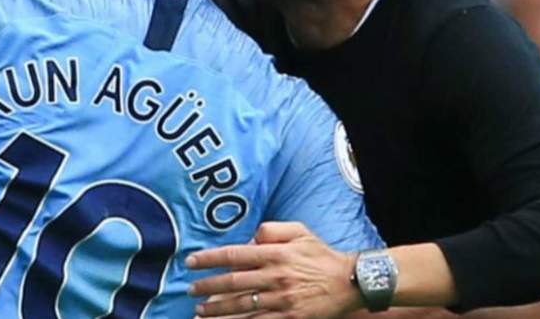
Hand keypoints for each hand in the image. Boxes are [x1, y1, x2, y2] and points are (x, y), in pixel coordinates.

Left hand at [186, 222, 362, 317]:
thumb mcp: (299, 231)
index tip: (191, 261)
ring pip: (240, 306)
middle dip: (207, 286)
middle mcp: (276, 276)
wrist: (349, 282)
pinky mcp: (289, 318)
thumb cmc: (321, 255)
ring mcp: (282, 300)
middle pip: (232, 282)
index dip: (209, 259)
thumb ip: (271, 230)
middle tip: (190, 289)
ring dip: (216, 309)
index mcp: (276, 254)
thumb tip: (249, 239)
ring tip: (199, 310)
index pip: (234, 255)